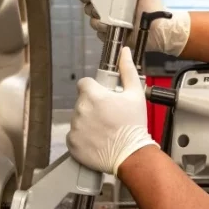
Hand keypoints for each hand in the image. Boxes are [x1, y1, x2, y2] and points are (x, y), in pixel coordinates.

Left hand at [67, 47, 157, 175]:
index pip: (84, 84)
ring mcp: (75, 128)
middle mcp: (81, 110)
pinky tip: (97, 139)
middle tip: (108, 116)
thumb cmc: (134, 126)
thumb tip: (125, 53)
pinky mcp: (72, 144)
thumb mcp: (136, 94)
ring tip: (104, 129)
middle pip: (82, 102)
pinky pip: (74, 136)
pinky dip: (83, 138)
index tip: (104, 98)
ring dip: (88, 122)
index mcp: (93, 96)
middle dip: (93, 106)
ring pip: (78, 119)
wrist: (132, 155)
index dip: (95, 89)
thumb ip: (128, 70)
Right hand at [79, 0, 190, 55]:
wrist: (158, 29)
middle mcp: (110, 7)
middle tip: (98, 9)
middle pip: (90, 6)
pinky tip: (111, 29)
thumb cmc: (154, 8)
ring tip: (108, 21)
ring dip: (98, 21)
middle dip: (91, 7)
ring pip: (93, 20)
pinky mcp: (111, 34)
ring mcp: (109, 21)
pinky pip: (99, 33)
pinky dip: (103, 31)